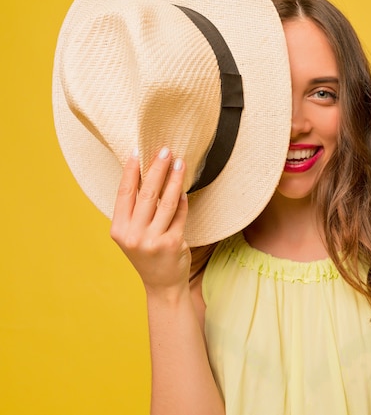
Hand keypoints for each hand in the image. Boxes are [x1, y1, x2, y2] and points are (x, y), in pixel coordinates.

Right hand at [110, 147, 190, 296]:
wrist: (162, 285)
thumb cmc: (147, 254)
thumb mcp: (133, 234)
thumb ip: (135, 211)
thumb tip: (147, 174)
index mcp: (119, 230)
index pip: (124, 194)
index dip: (131, 171)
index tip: (137, 151)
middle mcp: (133, 235)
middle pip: (147, 194)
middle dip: (157, 169)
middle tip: (165, 151)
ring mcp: (153, 240)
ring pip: (167, 202)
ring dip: (174, 179)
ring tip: (180, 163)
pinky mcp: (173, 244)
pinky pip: (180, 215)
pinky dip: (183, 201)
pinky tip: (185, 189)